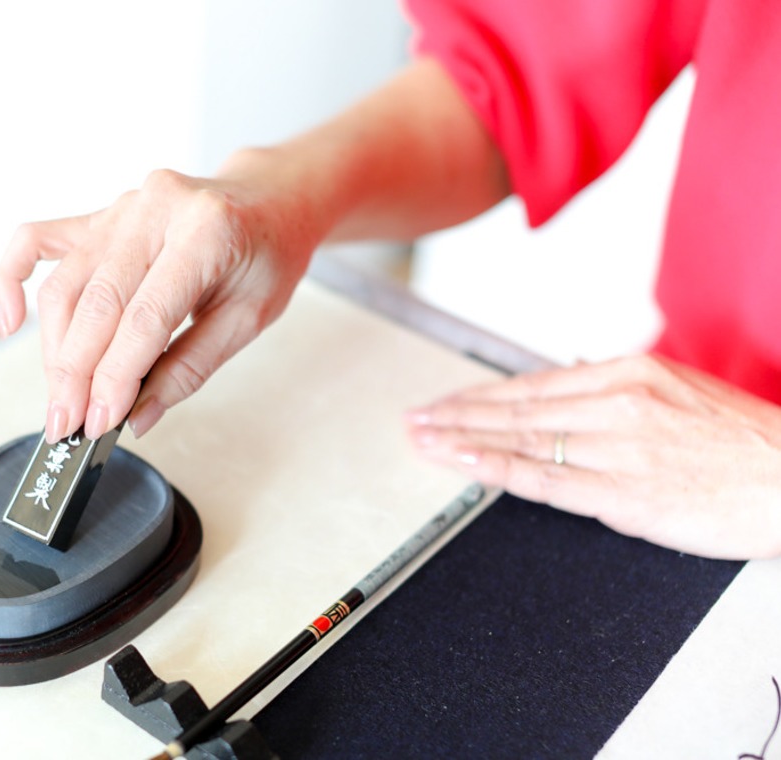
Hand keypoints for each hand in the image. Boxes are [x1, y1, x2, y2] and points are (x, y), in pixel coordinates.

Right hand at [0, 159, 323, 442]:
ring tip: (58, 398)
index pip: (145, 316)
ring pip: (65, 282)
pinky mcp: (100, 213)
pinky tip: (9, 321)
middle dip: (76, 373)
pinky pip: (38, 239)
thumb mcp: (249, 319)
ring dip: (53, 348)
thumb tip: (137, 416)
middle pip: (97, 300)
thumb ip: (190, 368)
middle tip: (67, 425)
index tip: (100, 421)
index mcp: (207, 232)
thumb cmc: (267, 255)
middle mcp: (157, 209)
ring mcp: (123, 207)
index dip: (116, 375)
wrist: (270, 199)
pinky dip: (13, 277)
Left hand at [407, 355, 780, 558]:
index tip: (445, 402)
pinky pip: (547, 479)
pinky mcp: (626, 491)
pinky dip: (500, 469)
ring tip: (424, 441)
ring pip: (523, 439)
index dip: (481, 395)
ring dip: (464, 439)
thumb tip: (570, 371)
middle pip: (517, 408)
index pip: (533, 384)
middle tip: (414, 420)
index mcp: (629, 373)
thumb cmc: (746, 441)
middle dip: (458, 414)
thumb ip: (619, 384)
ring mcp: (619, 447)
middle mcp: (617, 403)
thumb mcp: (680, 389)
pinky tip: (468, 465)